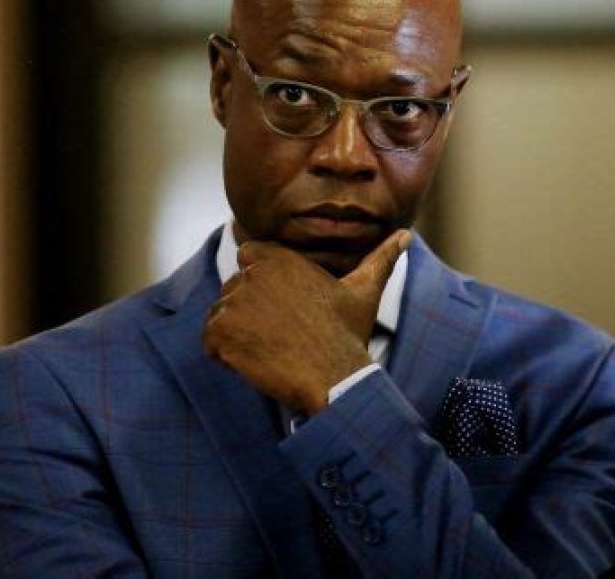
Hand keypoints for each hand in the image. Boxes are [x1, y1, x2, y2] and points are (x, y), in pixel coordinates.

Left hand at [202, 229, 410, 413]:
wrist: (335, 379)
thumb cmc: (348, 334)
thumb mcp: (365, 291)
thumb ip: (380, 258)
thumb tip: (406, 235)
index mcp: (280, 257)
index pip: (249, 257)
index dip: (261, 282)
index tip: (280, 306)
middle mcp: (253, 273)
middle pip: (234, 288)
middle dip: (249, 310)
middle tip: (280, 335)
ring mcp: (235, 302)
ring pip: (220, 314)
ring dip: (237, 333)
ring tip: (269, 349)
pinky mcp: (222, 332)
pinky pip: (209, 340)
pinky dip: (223, 354)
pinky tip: (253, 363)